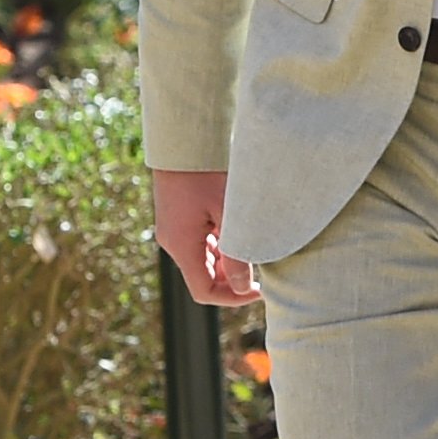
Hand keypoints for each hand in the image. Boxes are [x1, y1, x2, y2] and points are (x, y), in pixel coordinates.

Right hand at [154, 168, 260, 306]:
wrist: (183, 140)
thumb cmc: (207, 172)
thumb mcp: (229, 212)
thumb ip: (237, 252)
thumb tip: (244, 287)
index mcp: (182, 245)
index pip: (204, 292)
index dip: (233, 298)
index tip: (260, 290)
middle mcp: (173, 242)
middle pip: (204, 278)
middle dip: (233, 281)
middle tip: (264, 271)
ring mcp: (174, 231)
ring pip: (204, 262)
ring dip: (228, 264)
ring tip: (256, 250)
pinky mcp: (179, 220)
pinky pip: (200, 245)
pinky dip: (221, 248)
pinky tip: (241, 234)